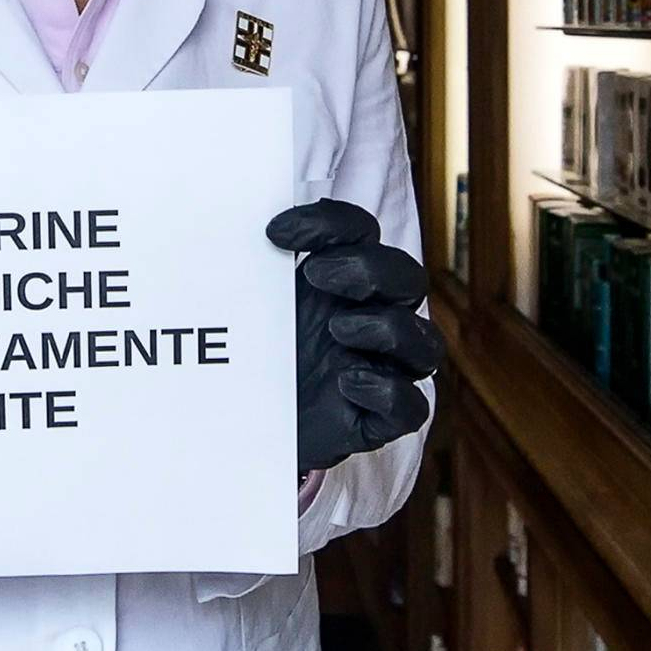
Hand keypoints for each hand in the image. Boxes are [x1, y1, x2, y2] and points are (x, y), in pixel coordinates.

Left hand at [267, 199, 438, 472]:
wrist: (243, 426)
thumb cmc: (254, 358)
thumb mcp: (248, 309)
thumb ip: (250, 271)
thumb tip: (225, 233)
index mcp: (343, 283)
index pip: (361, 234)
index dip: (330, 224)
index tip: (275, 233)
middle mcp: (371, 320)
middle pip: (407, 279)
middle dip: (369, 269)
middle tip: (315, 275)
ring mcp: (381, 371)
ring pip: (425, 343)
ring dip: (386, 328)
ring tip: (335, 330)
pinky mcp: (377, 421)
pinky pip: (411, 407)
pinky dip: (387, 392)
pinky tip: (347, 384)